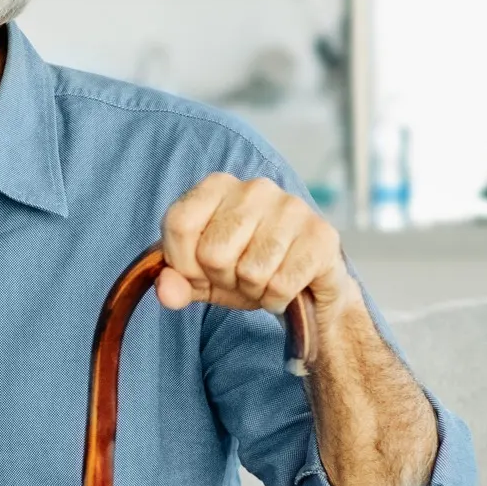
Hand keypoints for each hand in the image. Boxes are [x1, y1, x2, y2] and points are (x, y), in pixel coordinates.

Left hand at [157, 173, 358, 318]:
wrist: (303, 284)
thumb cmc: (245, 269)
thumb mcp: (200, 277)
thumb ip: (175, 283)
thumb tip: (165, 291)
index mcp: (217, 186)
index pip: (179, 224)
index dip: (184, 262)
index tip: (200, 270)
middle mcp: (255, 188)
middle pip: (213, 253)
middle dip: (222, 279)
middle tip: (238, 275)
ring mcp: (291, 207)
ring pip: (250, 271)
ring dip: (252, 291)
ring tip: (262, 280)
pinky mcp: (321, 234)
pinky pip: (281, 284)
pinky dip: (276, 298)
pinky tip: (283, 288)